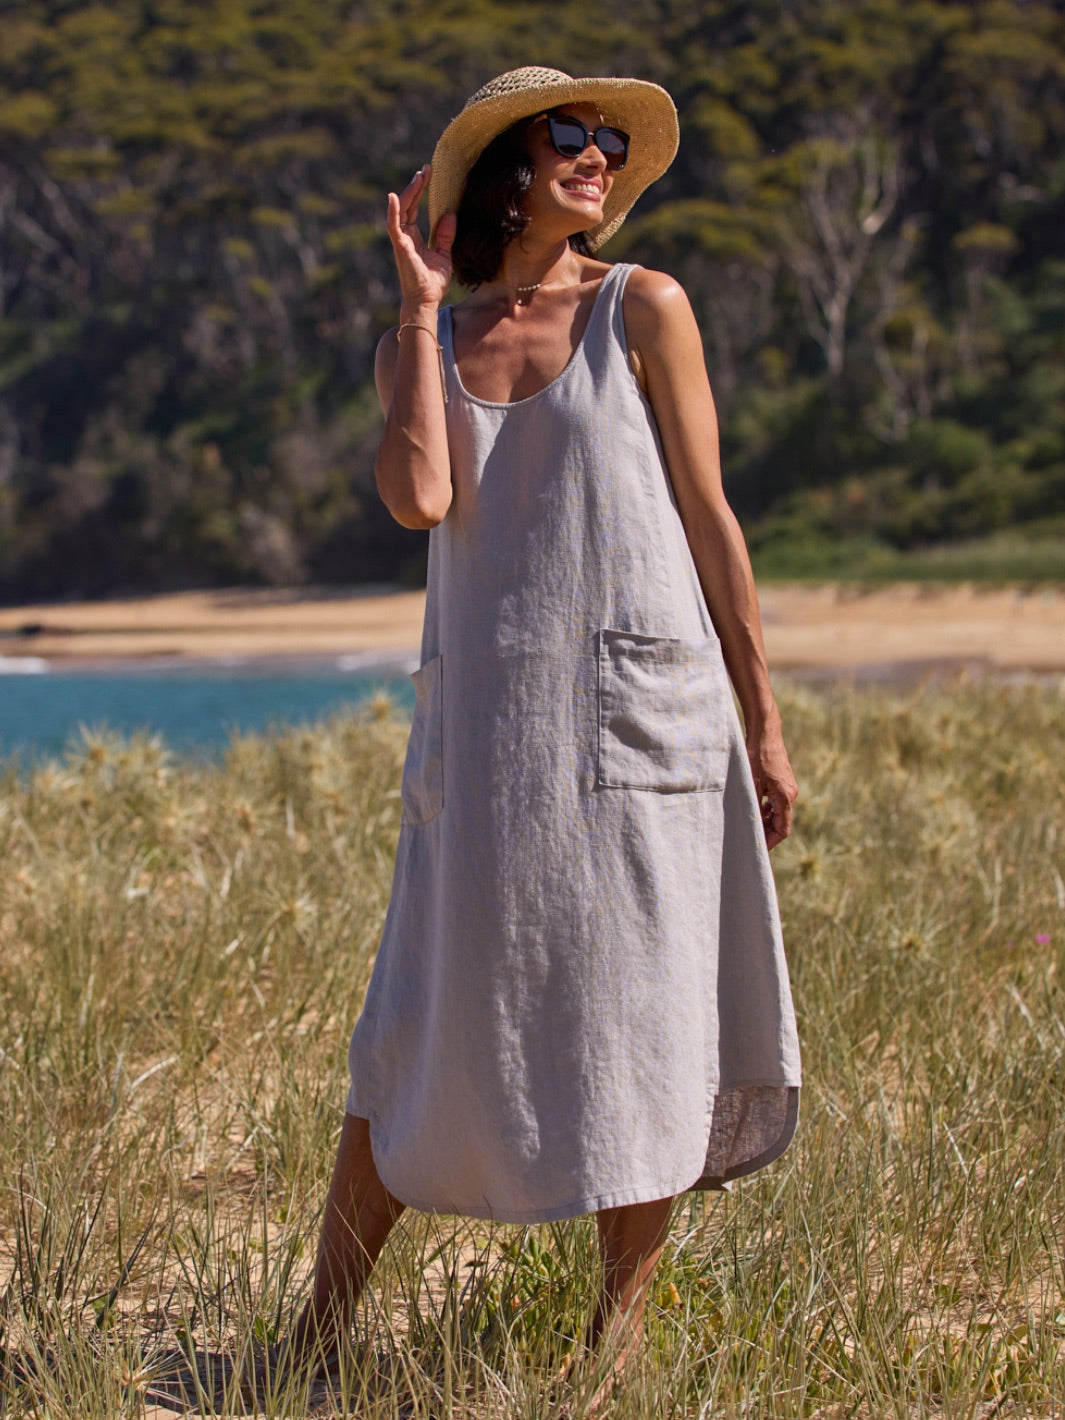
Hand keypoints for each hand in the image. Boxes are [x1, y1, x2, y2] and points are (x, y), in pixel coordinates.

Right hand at [386, 164, 455, 311]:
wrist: (426, 301)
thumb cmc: (432, 283)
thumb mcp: (444, 254)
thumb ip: (446, 235)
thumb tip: (451, 214)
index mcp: (414, 237)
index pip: (415, 208)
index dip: (421, 190)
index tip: (428, 174)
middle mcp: (405, 236)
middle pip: (408, 204)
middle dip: (416, 185)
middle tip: (426, 169)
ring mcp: (401, 241)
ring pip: (401, 210)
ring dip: (409, 192)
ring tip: (419, 176)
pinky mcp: (400, 247)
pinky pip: (393, 226)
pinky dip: (392, 211)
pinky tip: (393, 196)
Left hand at [746, 727, 797, 849]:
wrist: (765, 731)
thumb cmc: (756, 755)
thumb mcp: (751, 782)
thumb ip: (753, 805)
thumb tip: (749, 825)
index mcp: (785, 797)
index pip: (782, 829)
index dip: (770, 842)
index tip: (758, 850)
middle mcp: (790, 794)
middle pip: (781, 822)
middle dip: (767, 833)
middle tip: (750, 840)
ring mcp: (787, 786)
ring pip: (778, 812)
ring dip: (765, 821)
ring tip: (750, 827)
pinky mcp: (782, 780)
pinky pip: (776, 801)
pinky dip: (766, 809)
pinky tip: (754, 809)